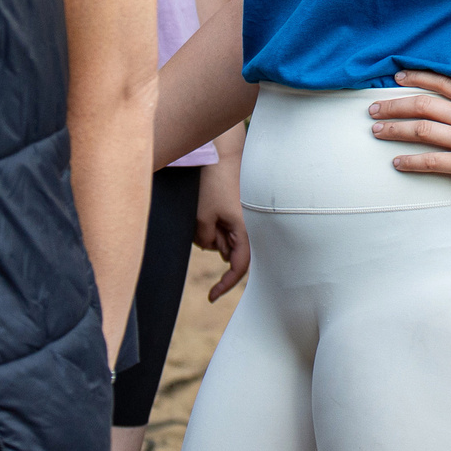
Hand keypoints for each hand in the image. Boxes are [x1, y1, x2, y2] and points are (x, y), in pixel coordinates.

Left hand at [195, 149, 251, 300]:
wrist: (223, 153)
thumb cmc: (214, 184)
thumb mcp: (202, 217)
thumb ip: (206, 239)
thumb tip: (212, 246)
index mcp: (244, 231)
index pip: (238, 267)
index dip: (225, 285)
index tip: (210, 297)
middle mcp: (248, 226)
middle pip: (226, 251)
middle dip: (210, 242)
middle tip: (201, 220)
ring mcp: (243, 217)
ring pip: (221, 238)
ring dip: (209, 230)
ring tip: (204, 205)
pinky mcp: (237, 209)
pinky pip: (222, 225)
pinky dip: (211, 220)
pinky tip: (208, 201)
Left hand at [367, 70, 450, 198]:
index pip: (443, 83)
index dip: (418, 77)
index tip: (399, 75)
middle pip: (422, 105)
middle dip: (394, 105)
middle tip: (373, 107)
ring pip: (421, 129)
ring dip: (395, 129)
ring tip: (376, 130)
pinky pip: (432, 161)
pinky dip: (411, 161)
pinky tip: (397, 163)